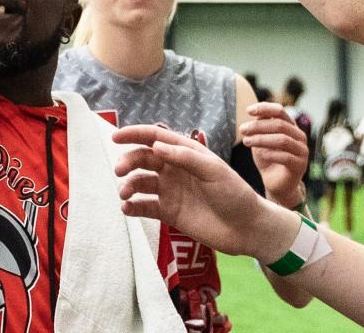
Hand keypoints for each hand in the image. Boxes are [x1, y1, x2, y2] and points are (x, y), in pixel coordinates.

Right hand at [114, 124, 293, 257]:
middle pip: (143, 159)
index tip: (116, 137)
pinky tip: (127, 208)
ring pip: (140, 183)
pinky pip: (144, 207)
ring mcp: (171, 191)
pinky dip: (132, 206)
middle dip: (128, 161)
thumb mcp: (214, 171)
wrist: (247, 229)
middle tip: (119, 170)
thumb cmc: (236, 194)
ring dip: (128, 185)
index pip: (156, 137)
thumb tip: (156, 145)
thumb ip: (186, 158)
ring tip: (124, 194)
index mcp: (186, 153)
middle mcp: (175, 170)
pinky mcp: (169, 213)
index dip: (135, 134)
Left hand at [242, 103, 310, 208]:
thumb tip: (254, 112)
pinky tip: (260, 154)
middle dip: (258, 126)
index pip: (280, 111)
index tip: (248, 111)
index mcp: (290, 126)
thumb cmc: (267, 159)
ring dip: (261, 139)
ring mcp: (302, 150)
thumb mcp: (260, 139)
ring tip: (246, 142)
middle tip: (242, 130)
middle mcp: (299, 136)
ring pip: (282, 139)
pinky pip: (285, 157)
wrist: (275, 184)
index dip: (264, 108)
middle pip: (279, 124)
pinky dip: (270, 154)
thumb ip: (260, 126)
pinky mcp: (300, 165)